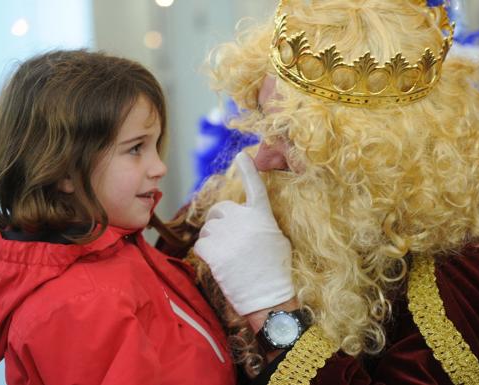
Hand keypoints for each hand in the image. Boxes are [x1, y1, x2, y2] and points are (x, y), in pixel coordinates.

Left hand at [194, 152, 294, 315]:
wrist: (268, 297)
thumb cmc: (276, 271)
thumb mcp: (277, 239)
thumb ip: (261, 223)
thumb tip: (247, 219)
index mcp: (262, 215)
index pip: (255, 186)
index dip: (248, 170)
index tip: (242, 155)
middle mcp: (244, 219)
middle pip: (219, 210)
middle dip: (219, 222)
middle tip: (228, 241)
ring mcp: (227, 234)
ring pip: (207, 229)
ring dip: (212, 240)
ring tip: (227, 257)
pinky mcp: (213, 251)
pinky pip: (200, 244)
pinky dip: (205, 254)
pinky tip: (218, 264)